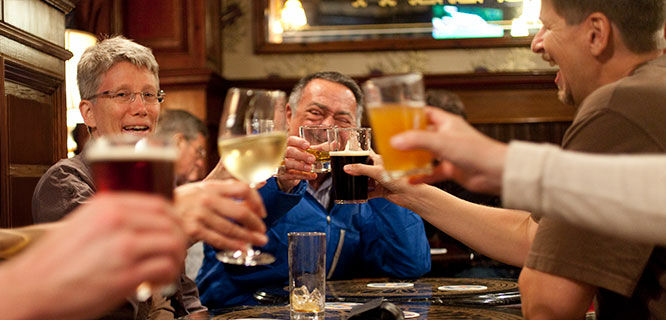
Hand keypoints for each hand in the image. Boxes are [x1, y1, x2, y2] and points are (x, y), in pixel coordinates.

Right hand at [0, 193, 186, 319]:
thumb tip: (144, 222)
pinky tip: (157, 282)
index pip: (159, 204)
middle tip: (175, 253)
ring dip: (176, 258)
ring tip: (167, 269)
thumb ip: (115, 218)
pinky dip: (169, 276)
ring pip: (174, 243)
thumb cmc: (55, 262)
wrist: (30, 288)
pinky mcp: (126, 274)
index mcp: (108, 205)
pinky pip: (165, 268)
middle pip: (171, 222)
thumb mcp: (85, 223)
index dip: (173, 219)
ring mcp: (123, 246)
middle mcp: (118, 221)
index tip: (174, 230)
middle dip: (179, 239)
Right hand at [174, 180, 267, 250]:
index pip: (242, 188)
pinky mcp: (192, 230)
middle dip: (255, 224)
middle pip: (240, 211)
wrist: (155, 213)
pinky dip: (233, 245)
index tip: (262, 212)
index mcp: (211, 186)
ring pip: (232, 228)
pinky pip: (218, 240)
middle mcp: (206, 198)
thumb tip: (259, 185)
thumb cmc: (182, 202)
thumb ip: (227, 190)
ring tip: (258, 242)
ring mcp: (199, 214)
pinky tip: (242, 248)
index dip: (257, 201)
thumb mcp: (203, 189)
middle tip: (262, 231)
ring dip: (249, 237)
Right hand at [276, 135, 316, 191]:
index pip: (290, 140)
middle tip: (312, 159)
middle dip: (301, 155)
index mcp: (288, 144)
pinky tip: (312, 176)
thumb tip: (334, 144)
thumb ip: (319, 148)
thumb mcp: (307, 152)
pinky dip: (303, 176)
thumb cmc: (298, 158)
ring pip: (288, 164)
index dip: (298, 142)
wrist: (288, 173)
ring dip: (300, 165)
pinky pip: (292, 175)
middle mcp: (282, 153)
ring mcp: (281, 164)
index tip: (307, 146)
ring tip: (310, 168)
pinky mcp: (283, 175)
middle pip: (289, 152)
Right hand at [343, 151, 425, 206]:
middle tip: (342, 169)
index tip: (345, 151)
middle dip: (354, 169)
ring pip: (365, 180)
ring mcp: (380, 180)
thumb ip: (361, 169)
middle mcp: (379, 169)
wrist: (411, 195)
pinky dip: (362, 194)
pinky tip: (355, 195)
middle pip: (363, 167)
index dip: (357, 152)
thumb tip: (346, 168)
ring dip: (358, 182)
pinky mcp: (381, 190)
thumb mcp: (377, 171)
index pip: (366, 153)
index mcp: (380, 160)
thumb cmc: (400, 179)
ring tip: (346, 182)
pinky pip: (369, 192)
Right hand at [390, 107, 506, 194]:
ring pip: (427, 154)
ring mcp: (450, 153)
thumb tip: (395, 141)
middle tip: (392, 142)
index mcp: (448, 123)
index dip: (411, 115)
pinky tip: (411, 180)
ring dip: (413, 159)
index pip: (426, 113)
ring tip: (397, 161)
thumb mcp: (441, 142)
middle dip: (408, 139)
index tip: (396, 119)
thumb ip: (416, 140)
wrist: (495, 172)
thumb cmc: (477, 151)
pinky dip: (422, 177)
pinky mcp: (452, 169)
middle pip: (423, 134)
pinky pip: (432, 173)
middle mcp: (448, 136)